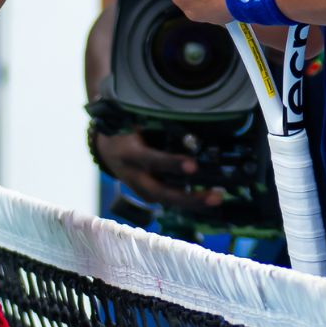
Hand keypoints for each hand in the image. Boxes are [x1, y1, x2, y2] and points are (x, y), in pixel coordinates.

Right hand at [93, 129, 224, 211]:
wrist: (107, 151)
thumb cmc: (126, 132)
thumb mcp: (136, 124)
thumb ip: (159, 128)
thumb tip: (192, 126)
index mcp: (131, 155)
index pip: (153, 161)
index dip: (173, 164)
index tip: (193, 166)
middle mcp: (136, 177)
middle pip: (163, 193)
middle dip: (191, 198)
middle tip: (216, 196)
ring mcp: (142, 191)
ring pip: (169, 201)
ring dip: (195, 202)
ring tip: (218, 197)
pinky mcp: (149, 196)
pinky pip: (171, 200)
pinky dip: (190, 201)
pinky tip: (209, 198)